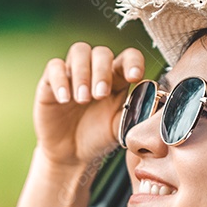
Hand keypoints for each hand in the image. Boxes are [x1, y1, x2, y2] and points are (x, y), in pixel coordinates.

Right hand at [33, 42, 144, 167]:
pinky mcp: (51, 83)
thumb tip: (155, 104)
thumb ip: (135, 114)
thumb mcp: (120, 129)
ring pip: (79, 51)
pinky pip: (54, 67)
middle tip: (100, 95)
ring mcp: (72, 74)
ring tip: (82, 100)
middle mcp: (95, 71)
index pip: (128, 57)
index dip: (133, 62)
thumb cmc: (98, 138)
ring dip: (83, 73)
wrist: (71, 155)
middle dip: (102, 71)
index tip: (134, 77)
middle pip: (102, 52)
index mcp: (117, 79)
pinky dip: (60, 80)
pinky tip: (64, 99)